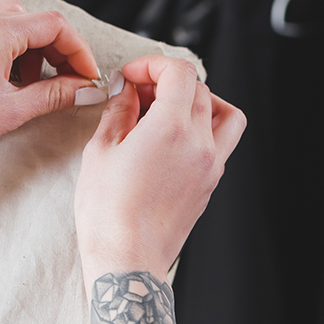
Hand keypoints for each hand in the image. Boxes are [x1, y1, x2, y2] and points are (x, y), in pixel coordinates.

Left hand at [0, 0, 101, 175]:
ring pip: (4, 17)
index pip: (53, 25)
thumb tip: (84, 89)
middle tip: (61, 80)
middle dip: (52, 48)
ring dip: (24, 44)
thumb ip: (54, 95)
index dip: (77, 50)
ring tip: (24, 82)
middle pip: (30, 18)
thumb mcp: (10, 111)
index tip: (84, 74)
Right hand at [75, 56, 246, 291]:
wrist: (127, 259)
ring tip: (167, 111)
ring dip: (199, 101)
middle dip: (167, 81)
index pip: (180, 73)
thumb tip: (125, 93)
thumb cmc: (108, 213)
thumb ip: (118, 113)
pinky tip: (170, 140)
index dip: (153, 65)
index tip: (131, 75)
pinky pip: (220, 142)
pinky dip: (201, 129)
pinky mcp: (210, 184)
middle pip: (200, 89)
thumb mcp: (100, 152)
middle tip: (137, 93)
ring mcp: (210, 165)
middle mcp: (200, 144)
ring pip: (223, 114)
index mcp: (171, 128)